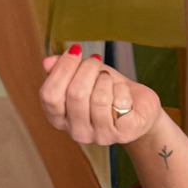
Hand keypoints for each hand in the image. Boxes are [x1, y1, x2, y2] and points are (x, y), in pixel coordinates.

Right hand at [39, 45, 162, 145]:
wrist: (140, 107)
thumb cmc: (108, 91)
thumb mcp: (84, 76)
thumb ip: (63, 70)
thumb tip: (47, 62)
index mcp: (59, 118)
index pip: (50, 95)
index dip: (62, 69)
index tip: (75, 51)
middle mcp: (77, 132)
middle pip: (75, 94)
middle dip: (88, 69)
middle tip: (96, 61)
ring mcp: (101, 135)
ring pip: (99, 99)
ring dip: (105, 79)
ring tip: (108, 78)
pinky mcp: (124, 133)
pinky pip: (120, 103)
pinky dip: (123, 89)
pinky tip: (124, 92)